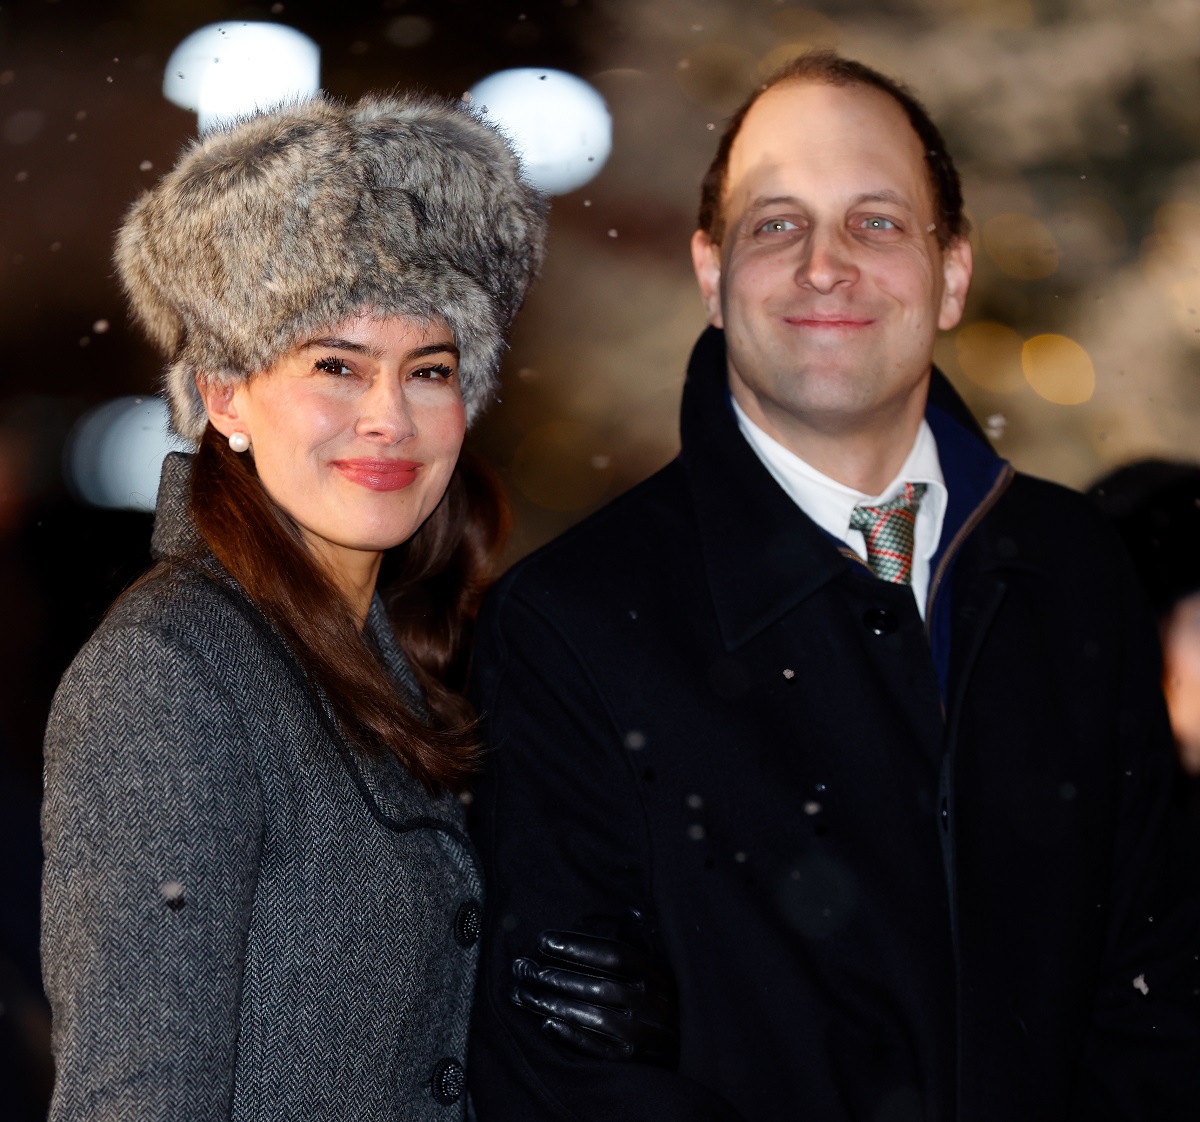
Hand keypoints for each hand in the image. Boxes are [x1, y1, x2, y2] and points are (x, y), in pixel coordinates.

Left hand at [511, 929, 678, 1064]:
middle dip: (554, 974)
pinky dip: (569, 1036)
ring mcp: (641, 1034)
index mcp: (657, 973)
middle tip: (523, 967)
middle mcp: (650, 1002)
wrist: (694, 1046)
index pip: (612, 953)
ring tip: (524, 992)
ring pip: (590, 1015)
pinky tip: (545, 1023)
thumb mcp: (660, 967)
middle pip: (595, 984)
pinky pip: (595, 1049)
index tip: (544, 939)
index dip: (576, 945)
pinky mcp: (631, 1061)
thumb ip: (633, 945)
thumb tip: (598, 916)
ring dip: (552, 1003)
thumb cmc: (666, 999)